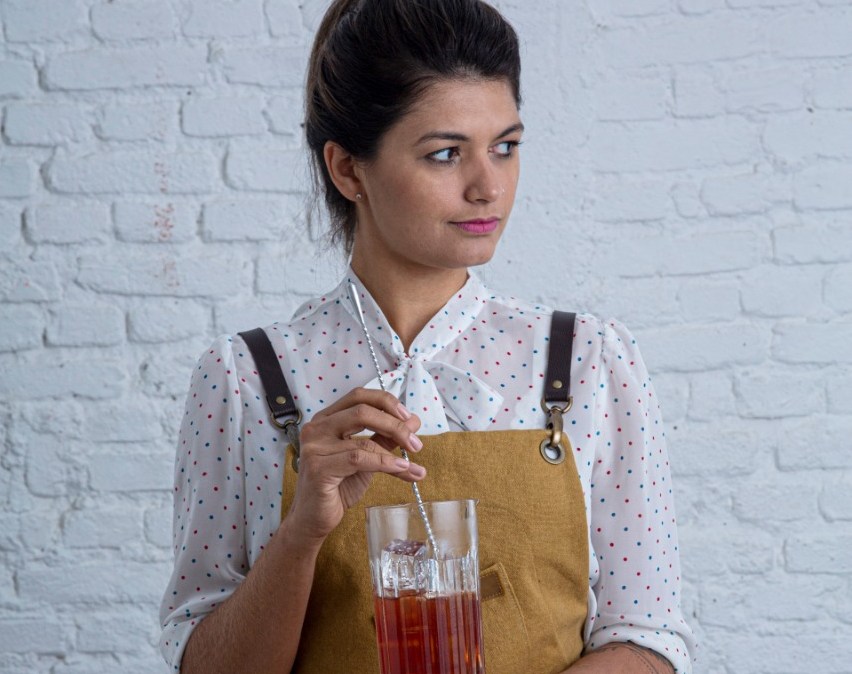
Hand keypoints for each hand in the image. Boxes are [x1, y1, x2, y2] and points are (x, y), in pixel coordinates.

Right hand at [284, 388, 423, 544]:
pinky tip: (401, 469)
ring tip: (413, 464)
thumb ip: (385, 438)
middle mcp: (317, 428)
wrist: (314, 519)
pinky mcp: (318, 468)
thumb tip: (413, 422)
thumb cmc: (337, 487)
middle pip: (362, 411)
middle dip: (395, 425)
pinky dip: (384, 463)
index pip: (358, 396)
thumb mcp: (366, 457)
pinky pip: (359, 460)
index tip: (408, 417)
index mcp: (327, 419)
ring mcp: (314, 447)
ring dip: (395, 451)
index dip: (386, 402)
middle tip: (415, 443)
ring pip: (363, 440)